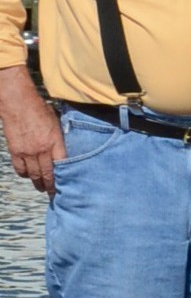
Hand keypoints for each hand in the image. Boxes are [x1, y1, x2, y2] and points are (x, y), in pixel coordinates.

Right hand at [0, 65, 64, 194]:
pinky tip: (29, 175)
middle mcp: (41, 150)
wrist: (18, 103)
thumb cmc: (40, 110)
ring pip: (33, 175)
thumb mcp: (57, 123)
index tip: (67, 187)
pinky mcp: (15, 151)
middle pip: (47, 174)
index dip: (64, 179)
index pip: (62, 166)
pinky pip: (20, 169)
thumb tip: (64, 151)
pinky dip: (25, 174)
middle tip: (54, 194)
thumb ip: (60, 139)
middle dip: (51, 186)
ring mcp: (27, 152)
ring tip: (42, 188)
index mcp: (55, 142)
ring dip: (38, 183)